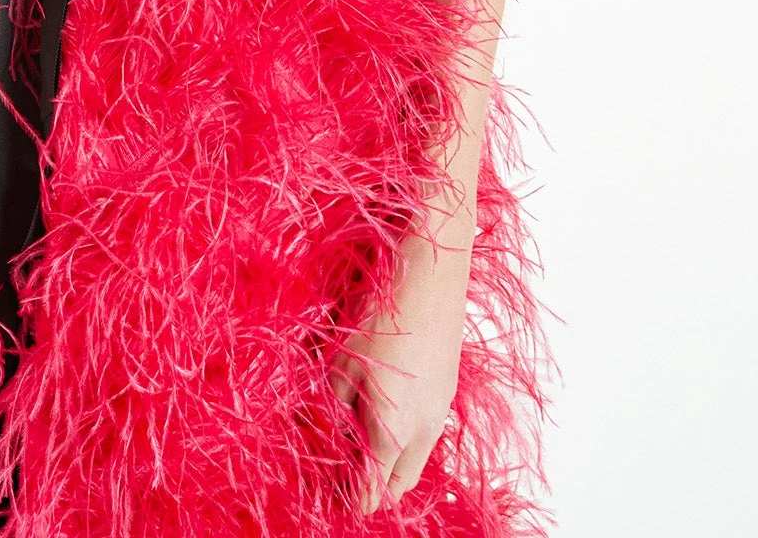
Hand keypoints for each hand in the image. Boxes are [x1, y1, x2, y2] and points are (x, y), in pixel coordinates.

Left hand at [330, 205, 473, 514]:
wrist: (431, 275)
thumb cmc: (383, 317)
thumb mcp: (341, 362)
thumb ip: (332, 408)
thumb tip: (326, 436)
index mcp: (394, 432)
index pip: (373, 491)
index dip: (350, 499)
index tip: (331, 497)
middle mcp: (424, 431)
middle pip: (400, 484)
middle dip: (373, 488)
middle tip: (344, 475)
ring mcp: (441, 410)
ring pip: (416, 458)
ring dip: (391, 462)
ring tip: (359, 441)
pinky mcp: (448, 389)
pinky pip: (426, 432)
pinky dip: (405, 437)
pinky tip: (383, 410)